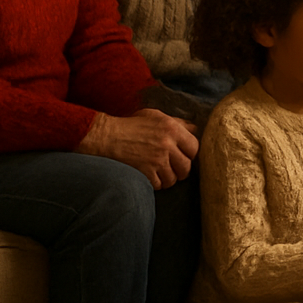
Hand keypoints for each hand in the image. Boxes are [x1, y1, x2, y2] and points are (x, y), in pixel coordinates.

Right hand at [76, 108, 199, 188]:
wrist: (107, 136)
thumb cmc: (131, 125)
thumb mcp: (155, 116)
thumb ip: (177, 123)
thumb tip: (195, 129)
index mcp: (172, 129)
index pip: (194, 147)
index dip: (190, 154)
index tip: (183, 156)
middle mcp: (167, 144)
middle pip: (186, 167)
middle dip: (181, 170)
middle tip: (173, 169)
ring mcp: (156, 160)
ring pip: (173, 179)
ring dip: (167, 179)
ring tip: (160, 173)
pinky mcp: (145, 172)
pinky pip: (158, 185)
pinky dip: (155, 184)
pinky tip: (150, 177)